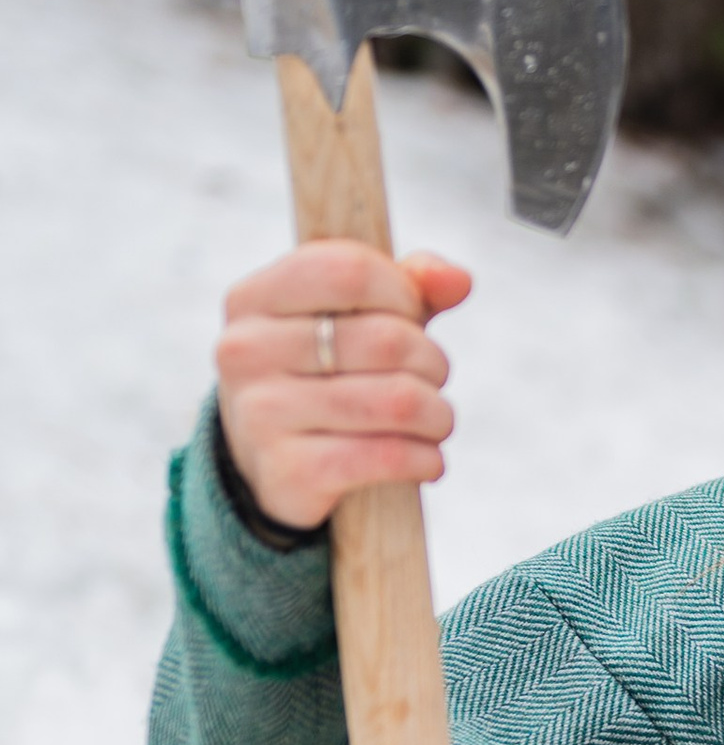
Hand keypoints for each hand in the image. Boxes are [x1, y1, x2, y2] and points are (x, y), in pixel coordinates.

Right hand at [212, 244, 472, 532]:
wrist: (271, 462)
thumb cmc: (325, 372)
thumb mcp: (355, 317)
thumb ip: (408, 285)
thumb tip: (457, 280)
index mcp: (253, 298)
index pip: (350, 271)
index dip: (403, 293)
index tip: (413, 317)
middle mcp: (244, 352)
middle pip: (386, 340)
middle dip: (432, 361)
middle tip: (432, 378)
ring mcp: (259, 414)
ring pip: (397, 402)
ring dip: (438, 414)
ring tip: (436, 420)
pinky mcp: (287, 473)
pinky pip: (387, 457)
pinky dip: (426, 459)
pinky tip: (427, 459)